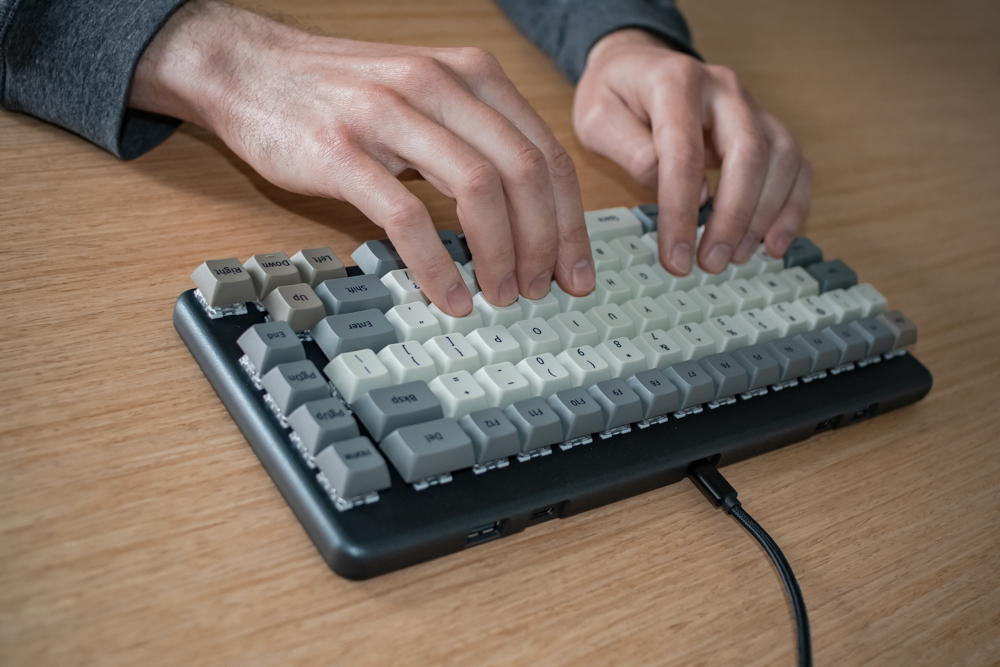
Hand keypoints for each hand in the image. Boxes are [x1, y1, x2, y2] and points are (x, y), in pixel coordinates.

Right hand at [129, 0, 594, 315]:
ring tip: (502, 296)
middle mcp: (438, 86)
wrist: (252, 69)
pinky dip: (438, 265)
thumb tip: (530, 215)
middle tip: (543, 289)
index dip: (570, 220)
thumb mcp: (427, 98)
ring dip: (500, 255)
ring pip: (478, 190)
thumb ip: (478, 139)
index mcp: (470, 75)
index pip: (546, 153)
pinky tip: (450, 295)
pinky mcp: (341, 152)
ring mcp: (388, 116)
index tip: (576, 267)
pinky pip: (407, 217)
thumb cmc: (344, 94)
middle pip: (524, 173)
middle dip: (545, 244)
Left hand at [574, 29, 810, 274]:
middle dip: (733, 218)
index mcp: (675, 83)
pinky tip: (773, 243)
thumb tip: (668, 189)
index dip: (681, 212)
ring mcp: (751, 105)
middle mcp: (723, 88)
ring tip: (736, 257)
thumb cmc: (617, 94)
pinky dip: (792, 207)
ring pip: (781, 160)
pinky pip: (796, 164)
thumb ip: (631, 152)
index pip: (684, 154)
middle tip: (712, 263)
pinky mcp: (766, 125)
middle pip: (747, 155)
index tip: (676, 257)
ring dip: (763, 217)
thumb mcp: (597, 118)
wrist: (638, 63)